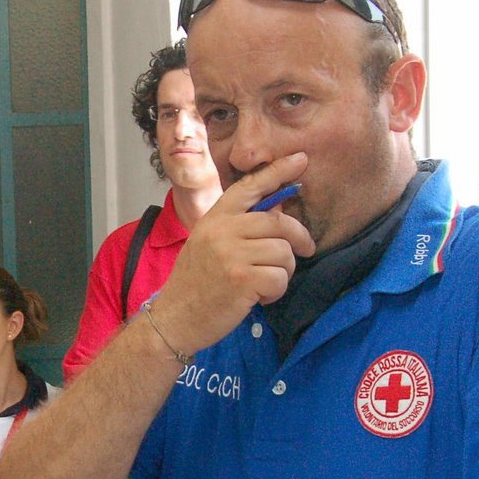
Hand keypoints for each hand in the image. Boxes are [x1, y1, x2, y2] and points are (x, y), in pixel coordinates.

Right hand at [147, 153, 315, 356]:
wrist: (173, 318)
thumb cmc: (195, 283)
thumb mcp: (209, 244)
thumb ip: (238, 226)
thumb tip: (279, 210)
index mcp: (215, 218)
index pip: (250, 186)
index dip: (278, 171)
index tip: (300, 159)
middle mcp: (222, 230)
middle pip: (279, 222)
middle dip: (299, 237)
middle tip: (305, 250)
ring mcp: (231, 254)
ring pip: (284, 252)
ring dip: (284, 271)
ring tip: (266, 282)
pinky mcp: (242, 279)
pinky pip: (280, 278)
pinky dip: (277, 291)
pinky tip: (260, 297)